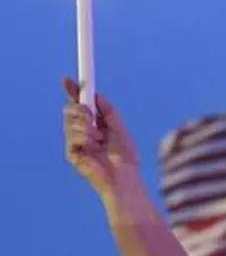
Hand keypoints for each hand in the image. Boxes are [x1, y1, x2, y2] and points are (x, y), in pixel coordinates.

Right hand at [62, 78, 140, 200]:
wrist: (125, 176)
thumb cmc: (126, 155)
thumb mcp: (119, 127)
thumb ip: (108, 110)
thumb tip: (96, 95)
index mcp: (94, 124)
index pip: (79, 105)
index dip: (73, 92)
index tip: (68, 80)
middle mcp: (83, 132)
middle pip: (70, 109)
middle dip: (79, 108)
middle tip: (90, 115)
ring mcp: (76, 142)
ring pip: (69, 120)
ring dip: (86, 125)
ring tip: (100, 137)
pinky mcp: (72, 153)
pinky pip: (71, 135)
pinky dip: (84, 136)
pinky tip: (94, 144)